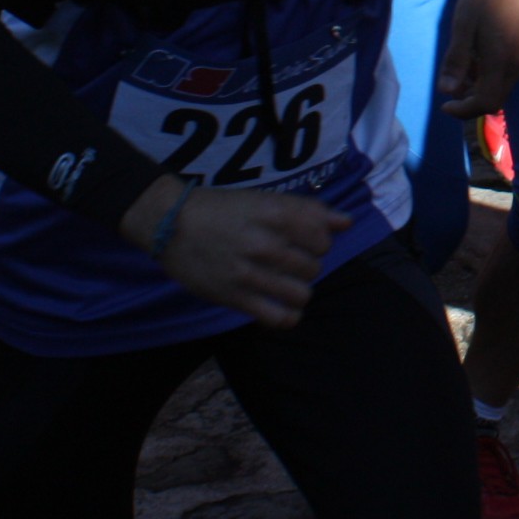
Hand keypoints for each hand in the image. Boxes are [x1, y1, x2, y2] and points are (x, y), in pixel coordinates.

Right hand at [122, 178, 345, 328]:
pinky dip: (288, 316)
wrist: (171, 223)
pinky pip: (278, 318)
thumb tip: (347, 222)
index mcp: (274, 214)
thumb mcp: (265, 200)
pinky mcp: (235, 297)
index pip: (323, 235)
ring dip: (298, 290)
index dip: (319, 240)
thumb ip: (308, 211)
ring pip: (301, 293)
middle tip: (289, 261)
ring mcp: (250, 272)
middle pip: (314, 265)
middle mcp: (265, 243)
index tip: (304, 240)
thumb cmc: (222, 210)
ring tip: (284, 283)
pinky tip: (282, 306)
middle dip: (307, 264)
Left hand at [437, 0, 518, 119]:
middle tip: (452, 85)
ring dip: (482, 84)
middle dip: (472, 99)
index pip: (485, 103)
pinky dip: (493, 73)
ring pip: (504, 84)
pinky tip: (481, 53)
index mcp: (500, 64)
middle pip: (497, 98)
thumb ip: (456, 61)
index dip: (463, 110)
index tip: (444, 104)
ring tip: (464, 66)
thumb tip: (447, 91)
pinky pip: (510, 70)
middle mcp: (517, 65)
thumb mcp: (463, 28)